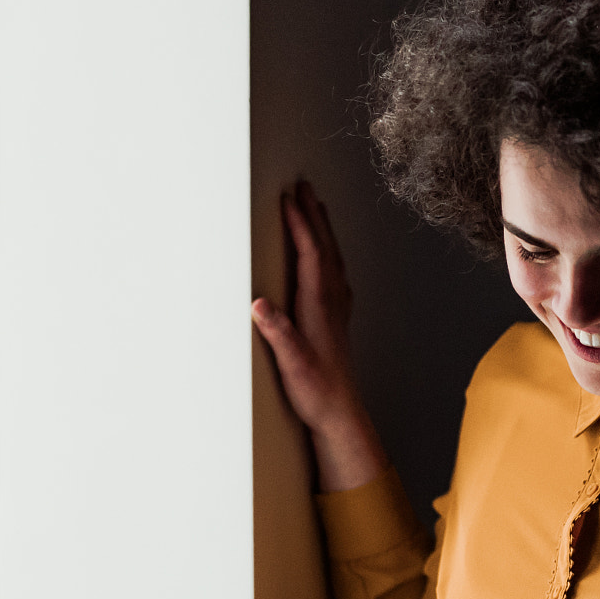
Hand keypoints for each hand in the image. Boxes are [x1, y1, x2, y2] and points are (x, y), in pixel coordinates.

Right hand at [251, 179, 388, 489]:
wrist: (340, 412)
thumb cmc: (316, 389)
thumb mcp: (292, 362)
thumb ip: (278, 333)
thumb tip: (259, 304)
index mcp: (319, 305)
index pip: (311, 254)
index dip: (300, 225)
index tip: (289, 199)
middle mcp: (332, 301)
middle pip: (325, 247)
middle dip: (314, 214)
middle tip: (303, 186)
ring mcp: (337, 308)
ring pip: (333, 257)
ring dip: (323, 229)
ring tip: (315, 207)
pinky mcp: (337, 318)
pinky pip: (335, 272)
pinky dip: (328, 252)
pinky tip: (326, 255)